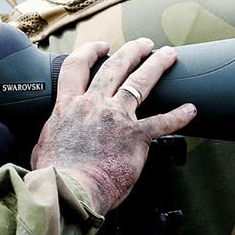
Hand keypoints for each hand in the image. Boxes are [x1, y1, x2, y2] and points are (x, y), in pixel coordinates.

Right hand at [31, 38, 196, 215]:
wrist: (67, 191)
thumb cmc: (53, 175)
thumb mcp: (43, 145)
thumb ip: (53, 135)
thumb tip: (53, 140)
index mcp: (68, 106)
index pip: (76, 67)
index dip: (90, 52)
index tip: (101, 46)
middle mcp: (93, 105)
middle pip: (115, 67)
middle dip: (132, 50)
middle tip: (144, 44)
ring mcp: (115, 118)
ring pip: (140, 82)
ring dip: (156, 65)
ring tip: (169, 55)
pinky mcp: (135, 137)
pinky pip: (162, 122)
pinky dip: (178, 116)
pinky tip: (190, 110)